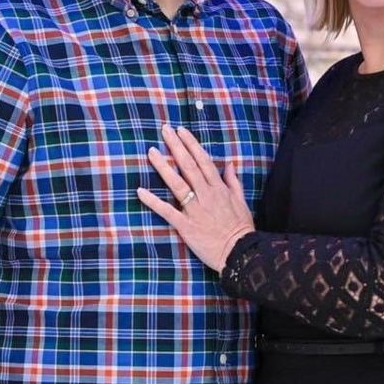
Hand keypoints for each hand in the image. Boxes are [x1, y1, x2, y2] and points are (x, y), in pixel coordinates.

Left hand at [137, 125, 255, 270]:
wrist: (241, 253)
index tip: (181, 131)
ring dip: (163, 166)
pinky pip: (167, 211)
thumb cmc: (241, 229)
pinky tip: (140, 191)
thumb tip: (229, 164)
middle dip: (175, 146)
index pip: (203, 161)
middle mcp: (206, 195)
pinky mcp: (185, 226)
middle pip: (188, 166)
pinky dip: (153, 201)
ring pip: (177, 184)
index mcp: (219, 188)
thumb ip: (234, 182)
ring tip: (151, 152)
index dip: (191, 144)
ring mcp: (194, 210)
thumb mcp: (242, 201)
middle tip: (164, 130)